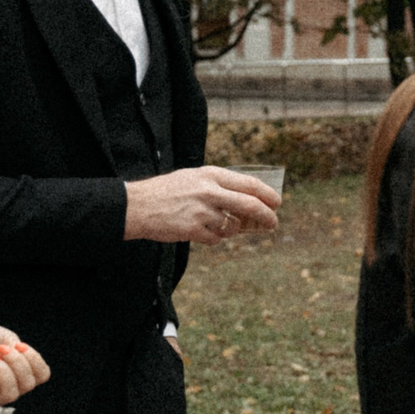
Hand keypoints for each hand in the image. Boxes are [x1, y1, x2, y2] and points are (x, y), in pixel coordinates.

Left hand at [0, 321, 50, 406]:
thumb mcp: (3, 338)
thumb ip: (15, 350)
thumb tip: (15, 362)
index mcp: (21, 371)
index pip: (42, 375)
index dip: (34, 361)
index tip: (19, 345)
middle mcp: (11, 386)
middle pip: (27, 385)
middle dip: (17, 364)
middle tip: (2, 349)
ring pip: (10, 394)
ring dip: (3, 373)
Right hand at [125, 167, 281, 243]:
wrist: (137, 206)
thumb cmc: (167, 192)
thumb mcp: (194, 178)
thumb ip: (220, 186)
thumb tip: (250, 201)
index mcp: (211, 175)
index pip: (249, 184)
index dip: (267, 195)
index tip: (277, 203)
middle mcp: (209, 191)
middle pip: (249, 205)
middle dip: (266, 216)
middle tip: (273, 223)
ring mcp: (201, 211)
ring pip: (232, 226)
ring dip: (231, 229)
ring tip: (216, 224)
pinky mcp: (192, 229)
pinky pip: (215, 239)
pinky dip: (213, 238)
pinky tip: (200, 232)